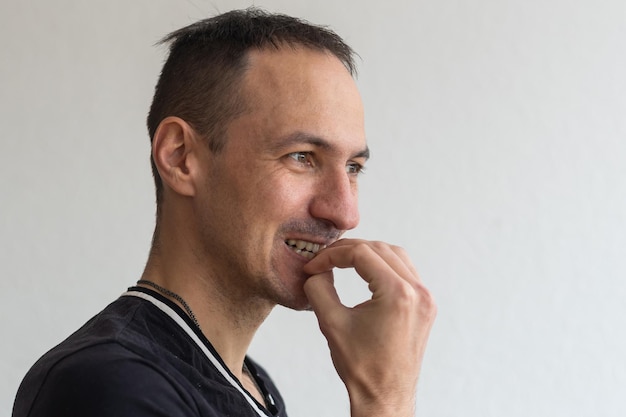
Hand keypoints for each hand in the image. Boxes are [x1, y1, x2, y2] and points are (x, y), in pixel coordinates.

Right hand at [303, 239, 435, 416]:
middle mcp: (418, 292)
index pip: (361, 254)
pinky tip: (366, 273)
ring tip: (343, 261)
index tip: (313, 265)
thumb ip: (319, 288)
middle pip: (380, 249)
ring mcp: (426, 299)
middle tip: (324, 260)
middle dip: (348, 250)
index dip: (332, 255)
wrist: (385, 396)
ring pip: (396, 256)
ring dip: (368, 253)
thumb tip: (315, 270)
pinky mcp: (426, 306)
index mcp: (398, 294)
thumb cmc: (361, 367)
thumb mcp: (331, 323)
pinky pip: (406, 272)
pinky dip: (384, 266)